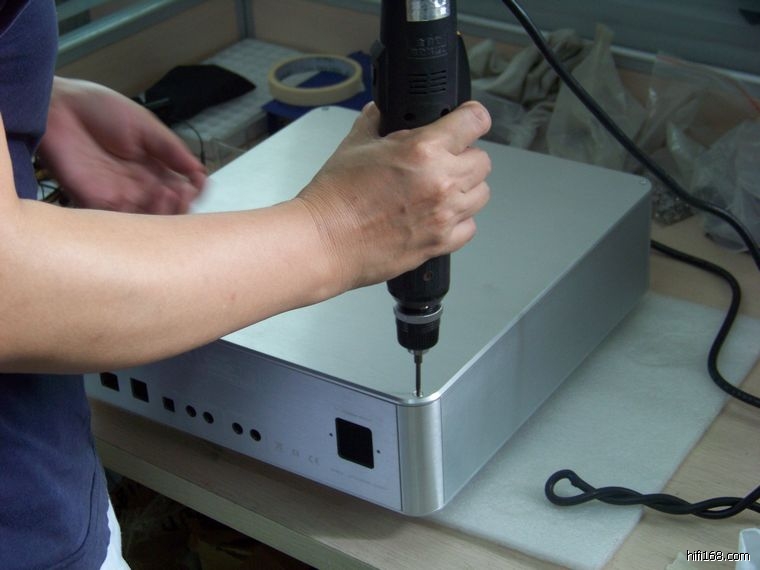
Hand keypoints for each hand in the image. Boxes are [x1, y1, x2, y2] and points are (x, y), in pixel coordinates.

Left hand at [37, 77, 206, 213]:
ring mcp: (119, 194)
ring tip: (169, 195)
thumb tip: (198, 170)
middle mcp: (139, 184)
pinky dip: (138, 216)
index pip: (181, 188)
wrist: (57, 106)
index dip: (193, 189)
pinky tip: (146, 199)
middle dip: (182, 204)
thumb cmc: (97, 109)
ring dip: (164, 211)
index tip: (199, 182)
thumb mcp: (145, 125)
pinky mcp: (96, 200)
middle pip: (168, 208)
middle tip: (185, 192)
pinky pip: (120, 220)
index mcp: (153, 167)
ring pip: (149, 218)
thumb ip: (171, 149)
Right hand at [296, 101, 491, 289]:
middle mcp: (441, 182)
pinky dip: (459, 221)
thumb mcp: (354, 144)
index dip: (472, 118)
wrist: (324, 242)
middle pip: (483, 161)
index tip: (468, 121)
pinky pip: (470, 227)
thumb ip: (376, 121)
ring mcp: (444, 215)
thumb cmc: (335, 198)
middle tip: (444, 161)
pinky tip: (438, 216)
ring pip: (481, 194)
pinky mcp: (440, 243)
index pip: (474, 121)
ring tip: (441, 191)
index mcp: (423, 150)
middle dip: (465, 157)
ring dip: (466, 189)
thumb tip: (383, 111)